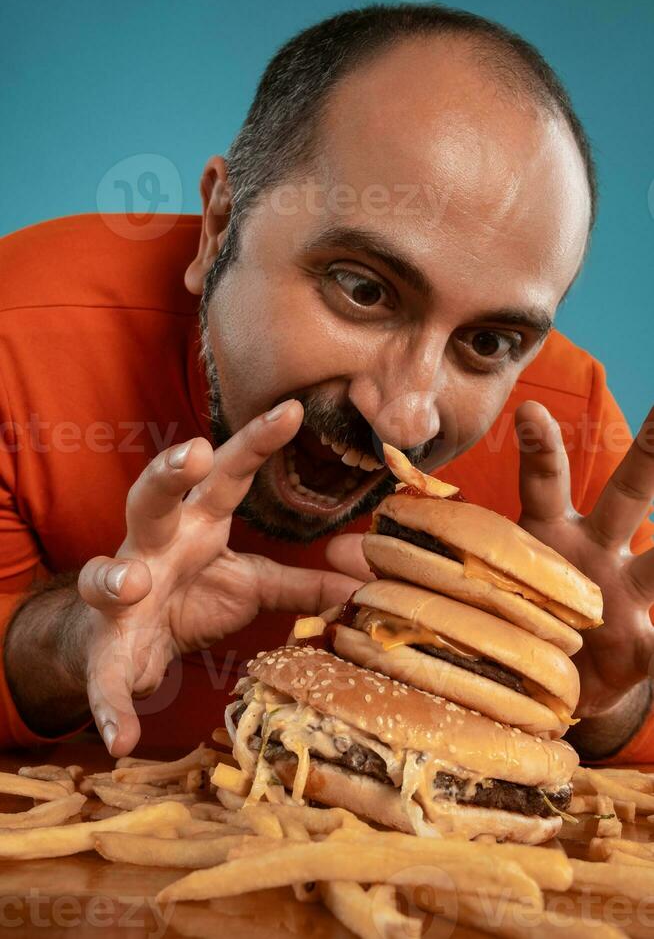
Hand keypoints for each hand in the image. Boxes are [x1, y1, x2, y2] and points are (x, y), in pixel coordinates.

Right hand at [77, 400, 360, 756]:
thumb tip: (365, 582)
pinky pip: (103, 676)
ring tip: (130, 583)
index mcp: (196, 523)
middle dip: (166, 473)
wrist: (127, 642)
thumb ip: (302, 582)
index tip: (293, 410)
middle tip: (190, 453)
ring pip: (107, 572)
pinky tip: (119, 732)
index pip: (228, 475)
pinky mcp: (106, 648)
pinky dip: (109, 704)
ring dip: (114, 576)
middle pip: (152, 497)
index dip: (256, 442)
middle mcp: (154, 546)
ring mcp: (122, 594)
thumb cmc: (192, 595)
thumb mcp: (251, 584)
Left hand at [327, 401, 653, 725]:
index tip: (529, 409)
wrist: (556, 687)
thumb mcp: (465, 586)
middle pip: (625, 497)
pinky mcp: (640, 645)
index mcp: (547, 534)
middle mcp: (593, 553)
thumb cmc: (507, 619)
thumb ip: (408, 566)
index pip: (545, 480)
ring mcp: (622, 595)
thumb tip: (333, 549)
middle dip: (649, 455)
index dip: (539, 446)